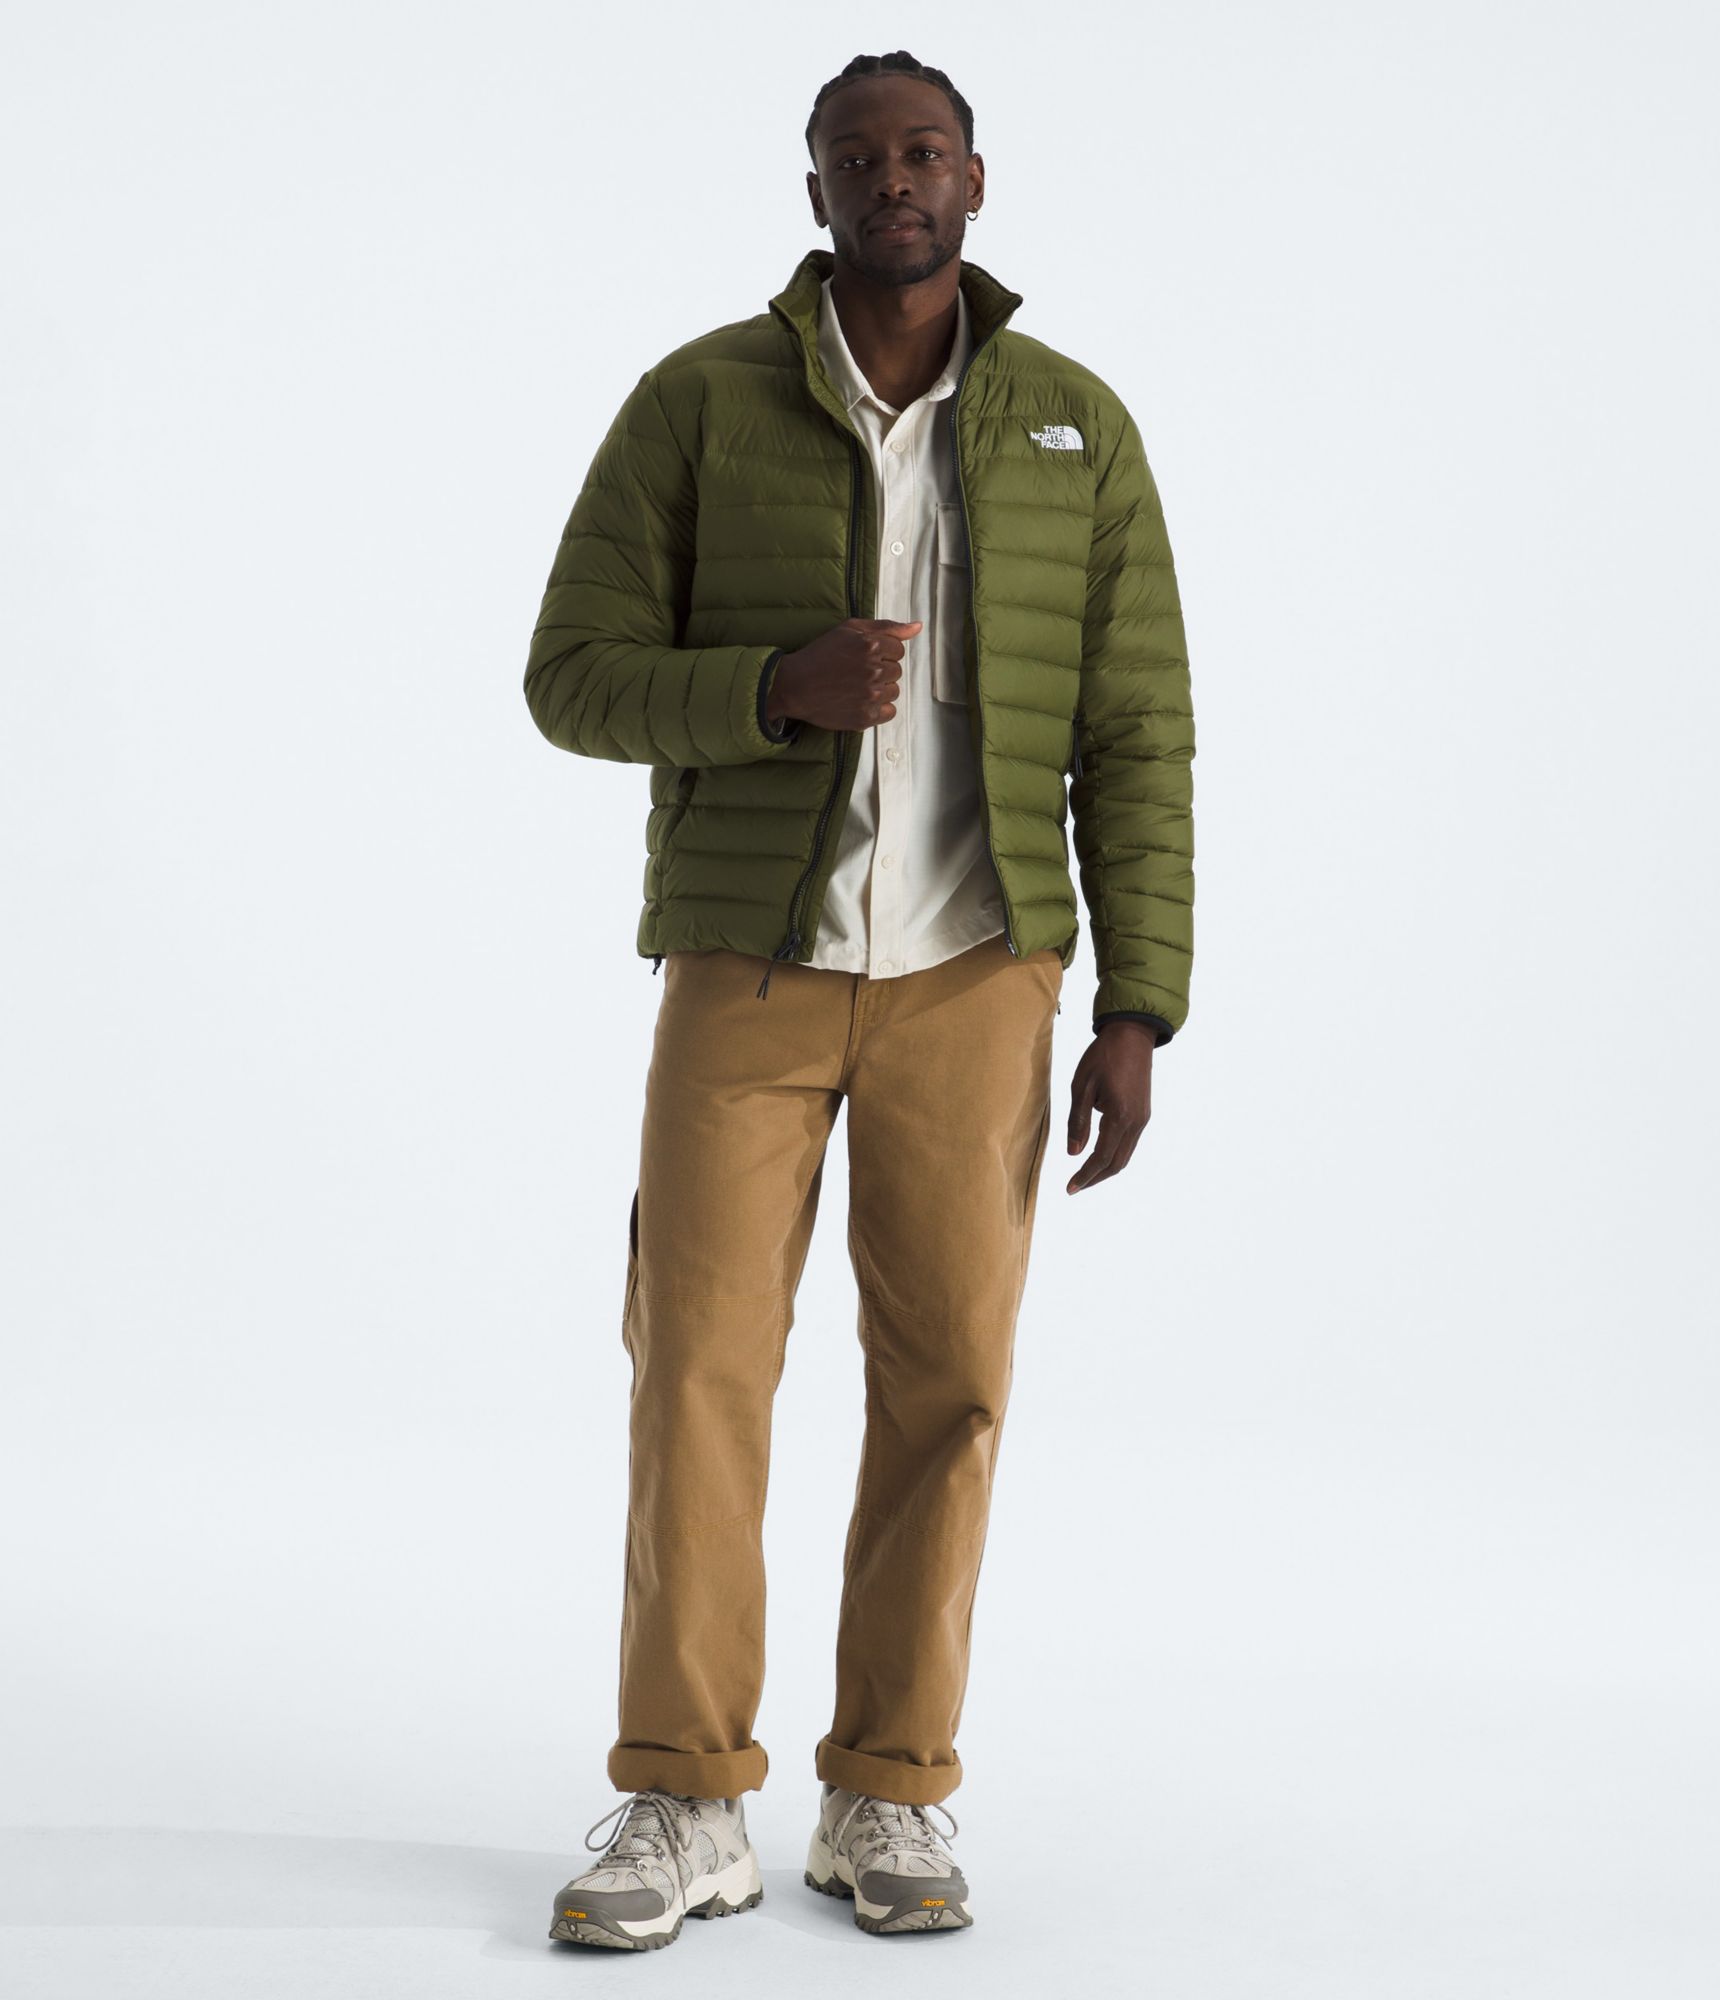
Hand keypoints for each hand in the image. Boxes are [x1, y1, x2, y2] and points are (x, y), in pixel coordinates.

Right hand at [766, 618, 922, 731]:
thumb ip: (887, 627)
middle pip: (896, 671)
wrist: (794, 686)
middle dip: (881, 670)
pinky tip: (861, 701)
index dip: (882, 653)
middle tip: (857, 672)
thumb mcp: (850, 629)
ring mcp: (870, 696)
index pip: (897, 650)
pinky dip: (879, 708)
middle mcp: (873, 671)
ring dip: (881, 689)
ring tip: (857, 687)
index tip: (865, 657)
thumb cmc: (820, 655)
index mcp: (870, 646)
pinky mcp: (866, 716)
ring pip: (894, 692)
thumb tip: (917, 627)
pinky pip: (889, 712)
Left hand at [1065, 1022, 1154, 1190]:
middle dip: (1095, 1178)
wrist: (1132, 1035)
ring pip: (1125, 1155)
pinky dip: (1113, 1154)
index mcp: (1120, 1116)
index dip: (1085, 1176)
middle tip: (1075, 1187)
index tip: (1070, 1188)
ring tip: (1085, 1175)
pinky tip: (1099, 1153)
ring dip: (1105, 1169)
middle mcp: (1136, 1123)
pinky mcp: (1144, 1113)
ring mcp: (1143, 1119)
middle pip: (1116, 1163)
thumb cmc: (1103, 1056)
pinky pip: (1129, 1143)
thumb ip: (1077, 1122)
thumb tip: (1073, 1153)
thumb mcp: (1081, 1086)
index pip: (1101, 1158)